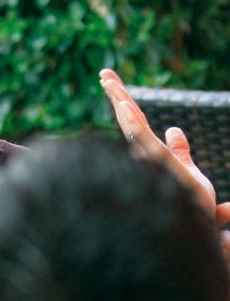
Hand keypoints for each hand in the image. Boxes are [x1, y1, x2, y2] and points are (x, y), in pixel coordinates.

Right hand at [100, 68, 229, 231]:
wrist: (196, 227)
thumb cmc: (190, 207)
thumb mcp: (189, 172)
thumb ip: (180, 150)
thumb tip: (175, 129)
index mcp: (152, 154)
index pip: (136, 123)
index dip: (125, 103)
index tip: (112, 84)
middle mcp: (145, 155)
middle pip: (128, 119)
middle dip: (117, 95)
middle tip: (104, 73)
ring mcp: (148, 157)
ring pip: (130, 124)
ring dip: (120, 101)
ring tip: (108, 80)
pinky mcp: (155, 161)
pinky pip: (139, 135)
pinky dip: (129, 119)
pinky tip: (122, 102)